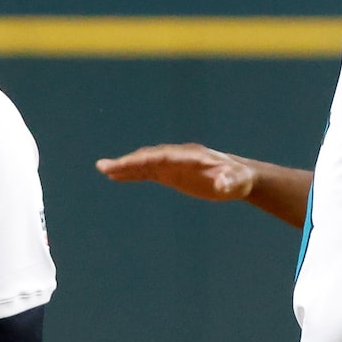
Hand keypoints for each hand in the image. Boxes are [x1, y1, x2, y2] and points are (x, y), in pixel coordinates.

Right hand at [96, 142, 255, 201]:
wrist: (239, 176)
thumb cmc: (239, 178)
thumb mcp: (237, 182)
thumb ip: (228, 182)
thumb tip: (221, 185)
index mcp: (191, 156)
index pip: (164, 156)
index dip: (145, 160)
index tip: (127, 164)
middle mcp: (178, 156)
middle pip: (149, 157)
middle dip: (128, 162)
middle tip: (105, 167)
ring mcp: (173, 163)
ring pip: (144, 163)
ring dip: (124, 166)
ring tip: (102, 169)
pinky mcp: (171, 173)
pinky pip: (147, 172)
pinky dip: (132, 173)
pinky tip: (116, 176)